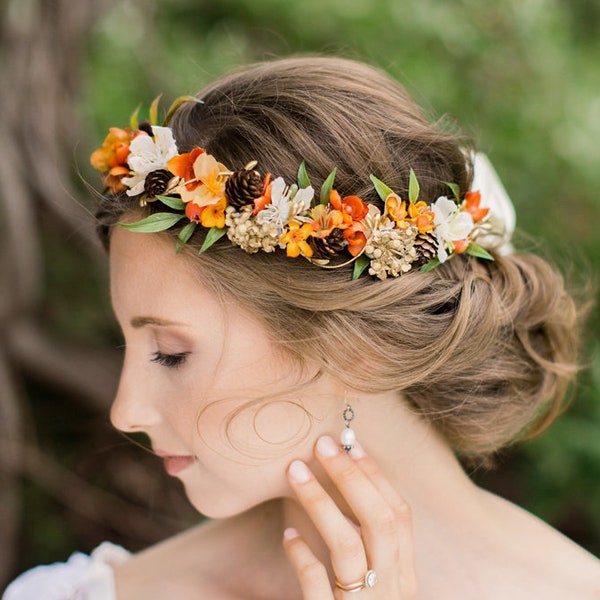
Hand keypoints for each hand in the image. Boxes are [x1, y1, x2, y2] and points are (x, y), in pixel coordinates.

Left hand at [283, 435, 417, 597]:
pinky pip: (315, 581)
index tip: (351, 442)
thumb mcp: (374, 582)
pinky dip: (301, 554)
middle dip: (350, 477)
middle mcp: (391, 590)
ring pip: (347, 545)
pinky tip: (288, 535)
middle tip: (321, 444)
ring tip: (294, 470)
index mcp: (404, 576)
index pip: (399, 515)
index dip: (376, 475)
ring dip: (319, 501)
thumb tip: (342, 479)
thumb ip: (367, 544)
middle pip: (379, 522)